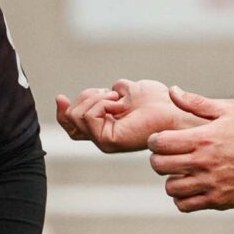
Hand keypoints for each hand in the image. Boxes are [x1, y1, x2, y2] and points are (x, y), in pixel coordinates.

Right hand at [56, 79, 187, 152]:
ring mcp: (104, 141)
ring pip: (78, 114)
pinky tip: (120, 105)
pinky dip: (102, 103)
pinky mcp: (108, 142)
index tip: (60, 97)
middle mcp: (101, 137)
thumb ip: (105, 94)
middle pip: (71, 116)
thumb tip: (80, 95)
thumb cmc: (156, 101)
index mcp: (104, 126)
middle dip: (87, 96)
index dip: (62, 111)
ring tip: (119, 100)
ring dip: (97, 98)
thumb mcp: (124, 92)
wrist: (173, 110)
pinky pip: (89, 117)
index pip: (70, 123)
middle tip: (113, 95)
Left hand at [149, 88, 233, 212]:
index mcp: (202, 139)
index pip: (160, 142)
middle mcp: (203, 162)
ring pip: (170, 187)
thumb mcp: (226, 112)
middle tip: (166, 158)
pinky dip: (182, 199)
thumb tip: (173, 90)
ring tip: (180, 174)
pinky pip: (185, 205)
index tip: (160, 142)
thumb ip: (196, 102)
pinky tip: (189, 189)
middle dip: (158, 160)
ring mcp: (209, 183)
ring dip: (171, 180)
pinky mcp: (216, 200)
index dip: (154, 141)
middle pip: (160, 166)